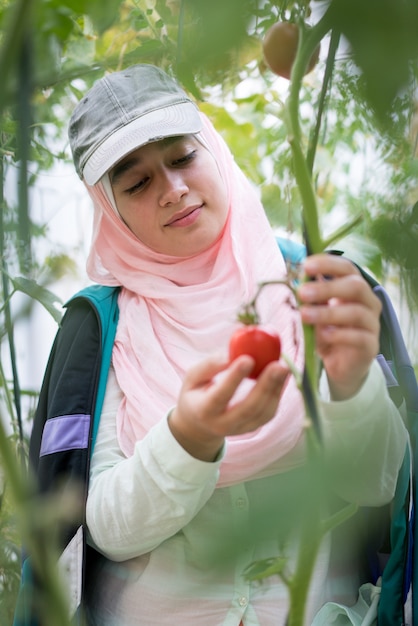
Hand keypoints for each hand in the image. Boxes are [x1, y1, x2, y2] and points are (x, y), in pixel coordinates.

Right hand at [168, 354, 288, 460]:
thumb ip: (209, 366)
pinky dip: (278, 394)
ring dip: (276, 389)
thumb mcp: (192, 378)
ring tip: (284, 367)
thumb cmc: (196, 394)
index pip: (220, 396)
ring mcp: (240, 429)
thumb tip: (231, 354)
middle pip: (248, 408)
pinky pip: (269, 413)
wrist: (199, 425)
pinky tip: (283, 377)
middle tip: (278, 365)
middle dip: (265, 386)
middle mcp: (222, 424)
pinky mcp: (253, 428)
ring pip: (262, 412)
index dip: (234, 378)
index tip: (248, 358)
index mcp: (204, 411)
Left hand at [297, 254, 380, 399]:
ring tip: (304, 315)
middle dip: (327, 288)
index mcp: (356, 289)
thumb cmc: (329, 333)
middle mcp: (368, 303)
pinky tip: (324, 334)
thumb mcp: (317, 312)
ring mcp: (372, 325)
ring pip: (356, 312)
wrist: (340, 365)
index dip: (329, 264)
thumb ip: (312, 296)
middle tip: (302, 293)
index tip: (306, 266)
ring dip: (327, 312)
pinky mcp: (371, 346)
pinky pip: (359, 337)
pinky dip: (339, 334)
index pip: (348, 268)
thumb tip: (300, 278)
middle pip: (356, 286)